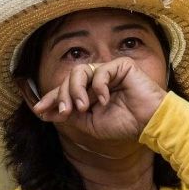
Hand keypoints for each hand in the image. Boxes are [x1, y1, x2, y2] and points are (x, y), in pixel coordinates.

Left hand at [30, 58, 168, 140]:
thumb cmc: (124, 124)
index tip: (38, 111)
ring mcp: (109, 71)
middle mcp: (97, 79)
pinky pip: (101, 71)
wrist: (150, 123)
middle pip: (68, 79)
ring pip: (80, 71)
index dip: (51, 98)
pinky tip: (104, 100)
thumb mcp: (91, 124)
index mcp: (90, 92)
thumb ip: (71, 115)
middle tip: (64, 112)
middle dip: (62, 96)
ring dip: (76, 90)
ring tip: (82, 107)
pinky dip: (99, 87)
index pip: (65, 90)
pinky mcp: (122, 65)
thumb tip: (47, 112)